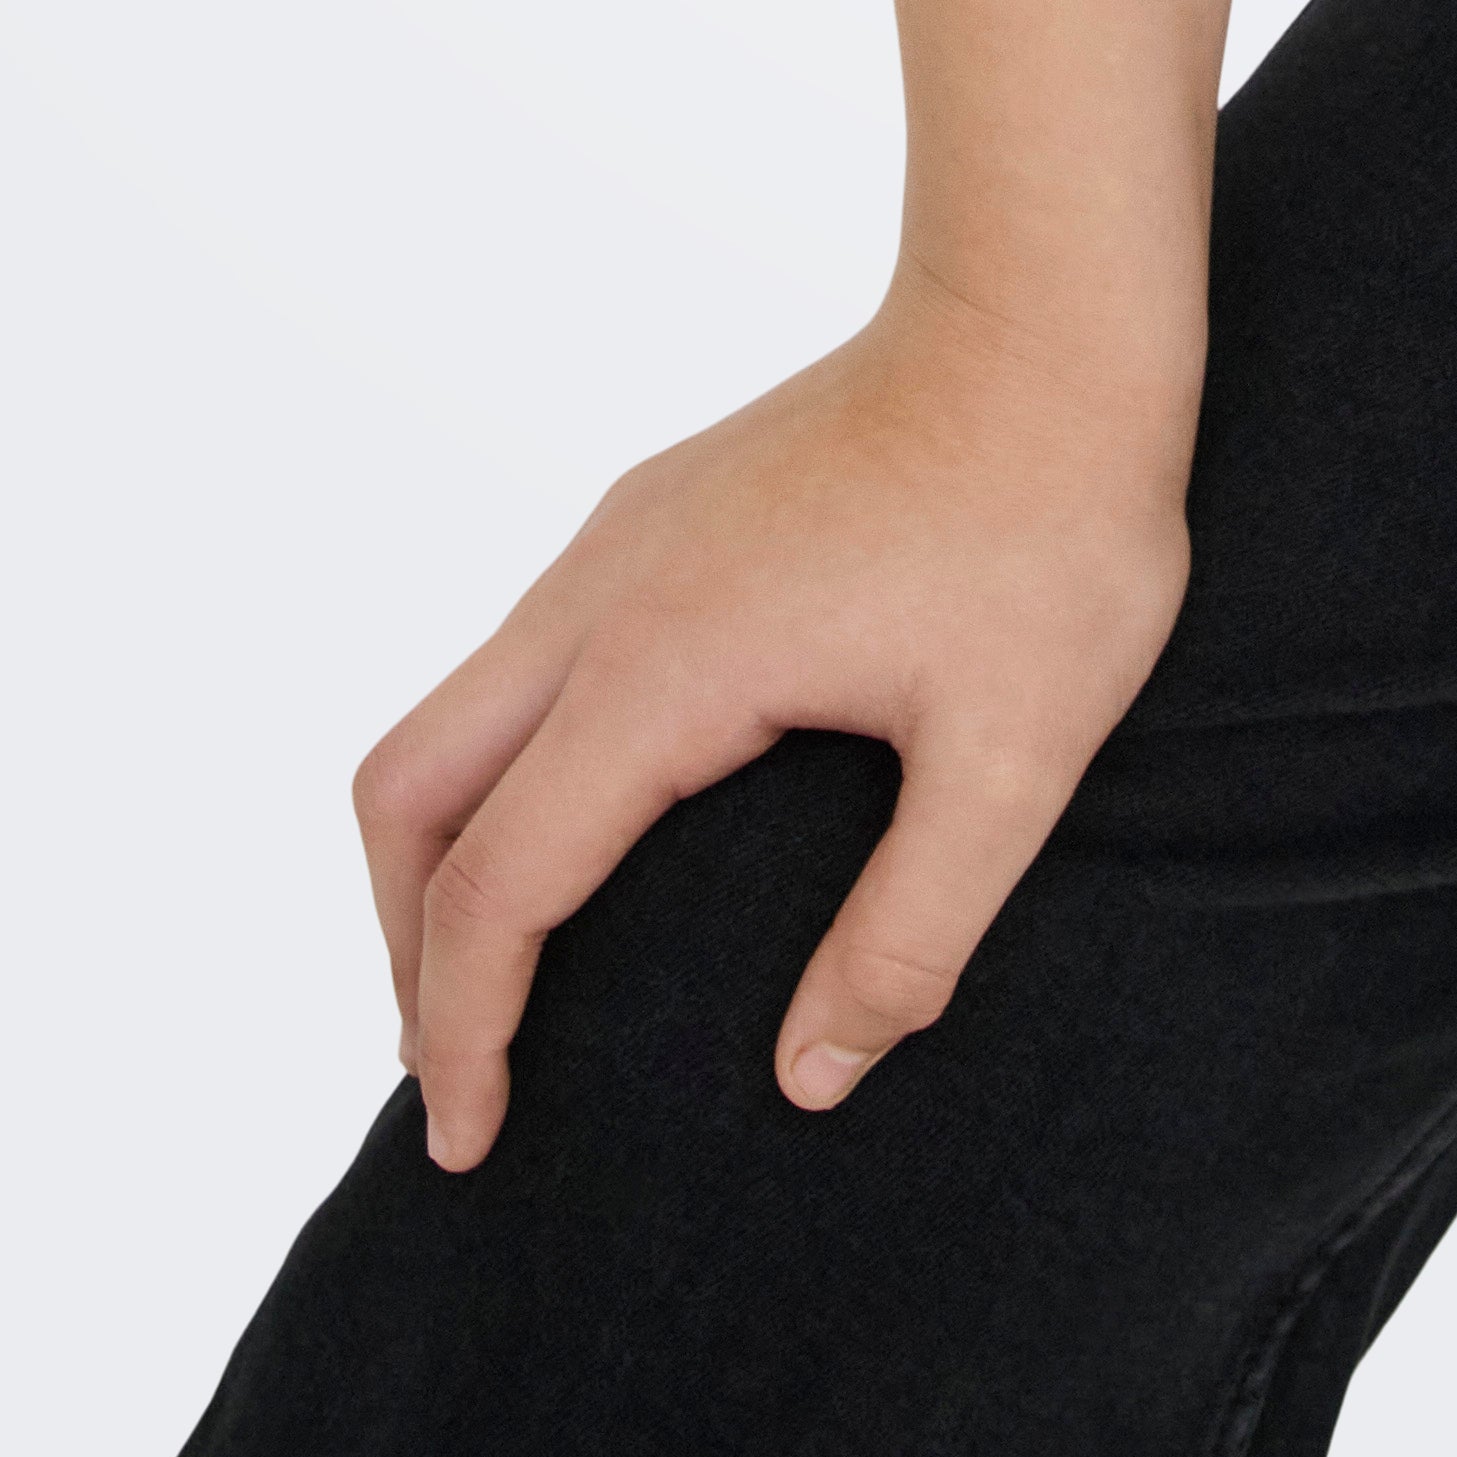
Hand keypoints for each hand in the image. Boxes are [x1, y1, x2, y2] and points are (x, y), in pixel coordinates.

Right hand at [351, 277, 1196, 1166]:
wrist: (1050, 311)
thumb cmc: (1052, 519)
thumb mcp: (1017, 757)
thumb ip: (912, 932)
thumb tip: (809, 1079)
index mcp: (665, 664)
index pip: (499, 884)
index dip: (467, 1030)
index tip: (472, 1145)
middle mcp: (605, 594)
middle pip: (411, 787)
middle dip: (404, 945)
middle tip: (458, 1074)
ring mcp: (623, 541)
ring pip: (454, 714)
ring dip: (445, 853)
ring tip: (500, 979)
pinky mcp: (660, 514)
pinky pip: (525, 664)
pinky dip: (503, 776)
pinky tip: (587, 832)